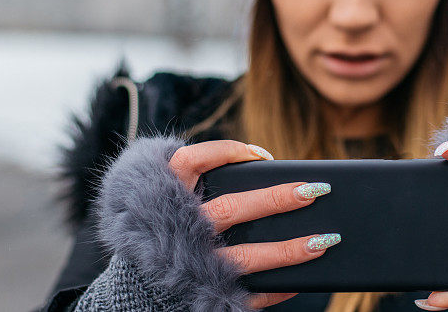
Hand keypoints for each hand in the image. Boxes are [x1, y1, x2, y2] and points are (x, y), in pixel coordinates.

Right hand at [168, 140, 336, 309]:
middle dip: (278, 199)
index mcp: (163, 197)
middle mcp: (177, 229)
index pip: (193, 161)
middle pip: (233, 209)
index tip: (262, 154)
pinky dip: (276, 289)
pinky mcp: (202, 295)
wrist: (123, 291)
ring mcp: (190, 265)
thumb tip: (261, 168)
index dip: (228, 151)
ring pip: (244, 256)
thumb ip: (197, 184)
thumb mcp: (163, 200)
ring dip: (288, 250)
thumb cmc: (157, 232)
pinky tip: (299, 281)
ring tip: (324, 240)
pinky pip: (246, 294)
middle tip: (315, 190)